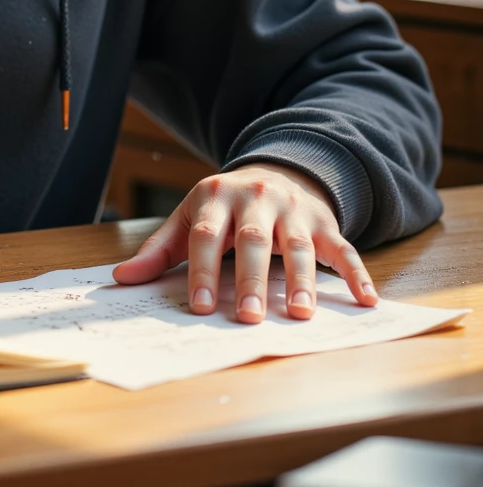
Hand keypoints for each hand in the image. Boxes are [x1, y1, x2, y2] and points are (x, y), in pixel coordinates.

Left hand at [112, 164, 377, 322]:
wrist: (278, 168)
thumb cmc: (225, 205)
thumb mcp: (190, 216)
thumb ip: (160, 250)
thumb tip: (121, 280)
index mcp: (215, 197)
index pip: (205, 236)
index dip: (203, 271)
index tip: (202, 307)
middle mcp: (255, 198)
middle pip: (251, 240)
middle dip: (251, 279)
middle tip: (250, 318)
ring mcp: (292, 209)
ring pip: (297, 244)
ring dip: (300, 279)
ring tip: (299, 313)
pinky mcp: (324, 221)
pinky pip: (343, 247)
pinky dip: (356, 273)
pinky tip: (366, 300)